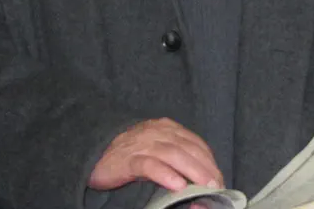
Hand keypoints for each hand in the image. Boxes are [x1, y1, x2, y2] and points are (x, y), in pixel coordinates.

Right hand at [88, 118, 222, 192]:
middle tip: (216, 186)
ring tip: (204, 187)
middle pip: (187, 148)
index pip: (195, 143)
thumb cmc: (131, 153)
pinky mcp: (127, 160)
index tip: (219, 179)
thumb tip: (201, 179)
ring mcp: (142, 144)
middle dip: (205, 168)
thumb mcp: (156, 149)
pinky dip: (164, 175)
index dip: (209, 161)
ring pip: (172, 155)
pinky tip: (177, 185)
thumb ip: (176, 159)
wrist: (94, 151)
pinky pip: (149, 165)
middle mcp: (157, 132)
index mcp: (167, 128)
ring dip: (192, 171)